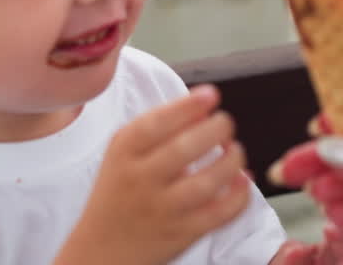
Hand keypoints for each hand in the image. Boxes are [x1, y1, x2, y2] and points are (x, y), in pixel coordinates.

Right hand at [55, 86, 251, 264]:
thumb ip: (159, 126)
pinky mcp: (181, 233)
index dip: (188, 106)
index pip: (156, 123)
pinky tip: (242, 180)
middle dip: (216, 130)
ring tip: (234, 151)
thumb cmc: (120, 191)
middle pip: (184, 149)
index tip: (211, 96)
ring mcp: (162, 209)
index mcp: (124, 152)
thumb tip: (203, 103)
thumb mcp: (124, 153)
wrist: (100, 247)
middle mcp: (140, 179)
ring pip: (206, 183)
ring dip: (231, 161)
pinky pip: (219, 214)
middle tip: (225, 123)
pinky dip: (238, 195)